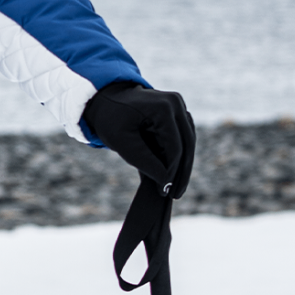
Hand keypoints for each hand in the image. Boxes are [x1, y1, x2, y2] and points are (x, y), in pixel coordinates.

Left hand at [82, 81, 195, 197]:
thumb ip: (144, 161)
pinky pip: (183, 138)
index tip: (165, 191)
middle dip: (181, 172)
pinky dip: (179, 155)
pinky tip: (172, 174)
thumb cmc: (110, 119)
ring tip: (174, 188)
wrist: (106, 100)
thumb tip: (166, 183)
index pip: (174, 146)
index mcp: (163, 107)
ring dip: (183, 166)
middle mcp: (176, 103)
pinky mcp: (177, 112)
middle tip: (175, 195)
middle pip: (187, 145)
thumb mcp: (121, 142)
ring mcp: (179, 106)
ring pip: (188, 142)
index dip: (171, 171)